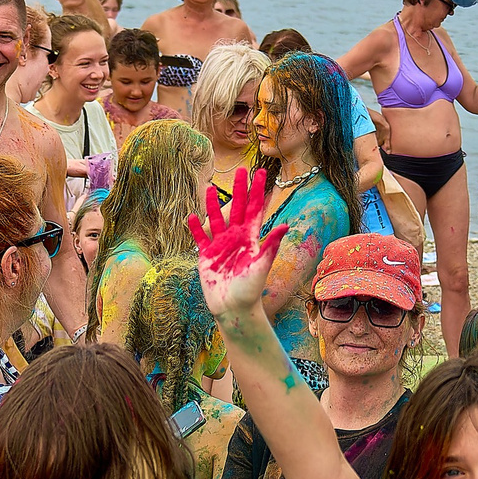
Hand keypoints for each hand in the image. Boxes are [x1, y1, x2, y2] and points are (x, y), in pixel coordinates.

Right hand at [189, 169, 287, 319]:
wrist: (234, 309)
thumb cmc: (250, 290)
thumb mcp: (261, 265)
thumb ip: (270, 245)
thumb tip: (285, 225)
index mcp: (250, 238)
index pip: (254, 208)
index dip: (256, 190)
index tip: (259, 172)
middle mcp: (236, 238)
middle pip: (236, 208)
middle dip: (238, 189)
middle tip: (240, 170)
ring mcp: (220, 246)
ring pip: (216, 220)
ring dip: (212, 204)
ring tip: (207, 188)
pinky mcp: (206, 257)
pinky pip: (200, 238)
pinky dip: (195, 228)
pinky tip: (192, 217)